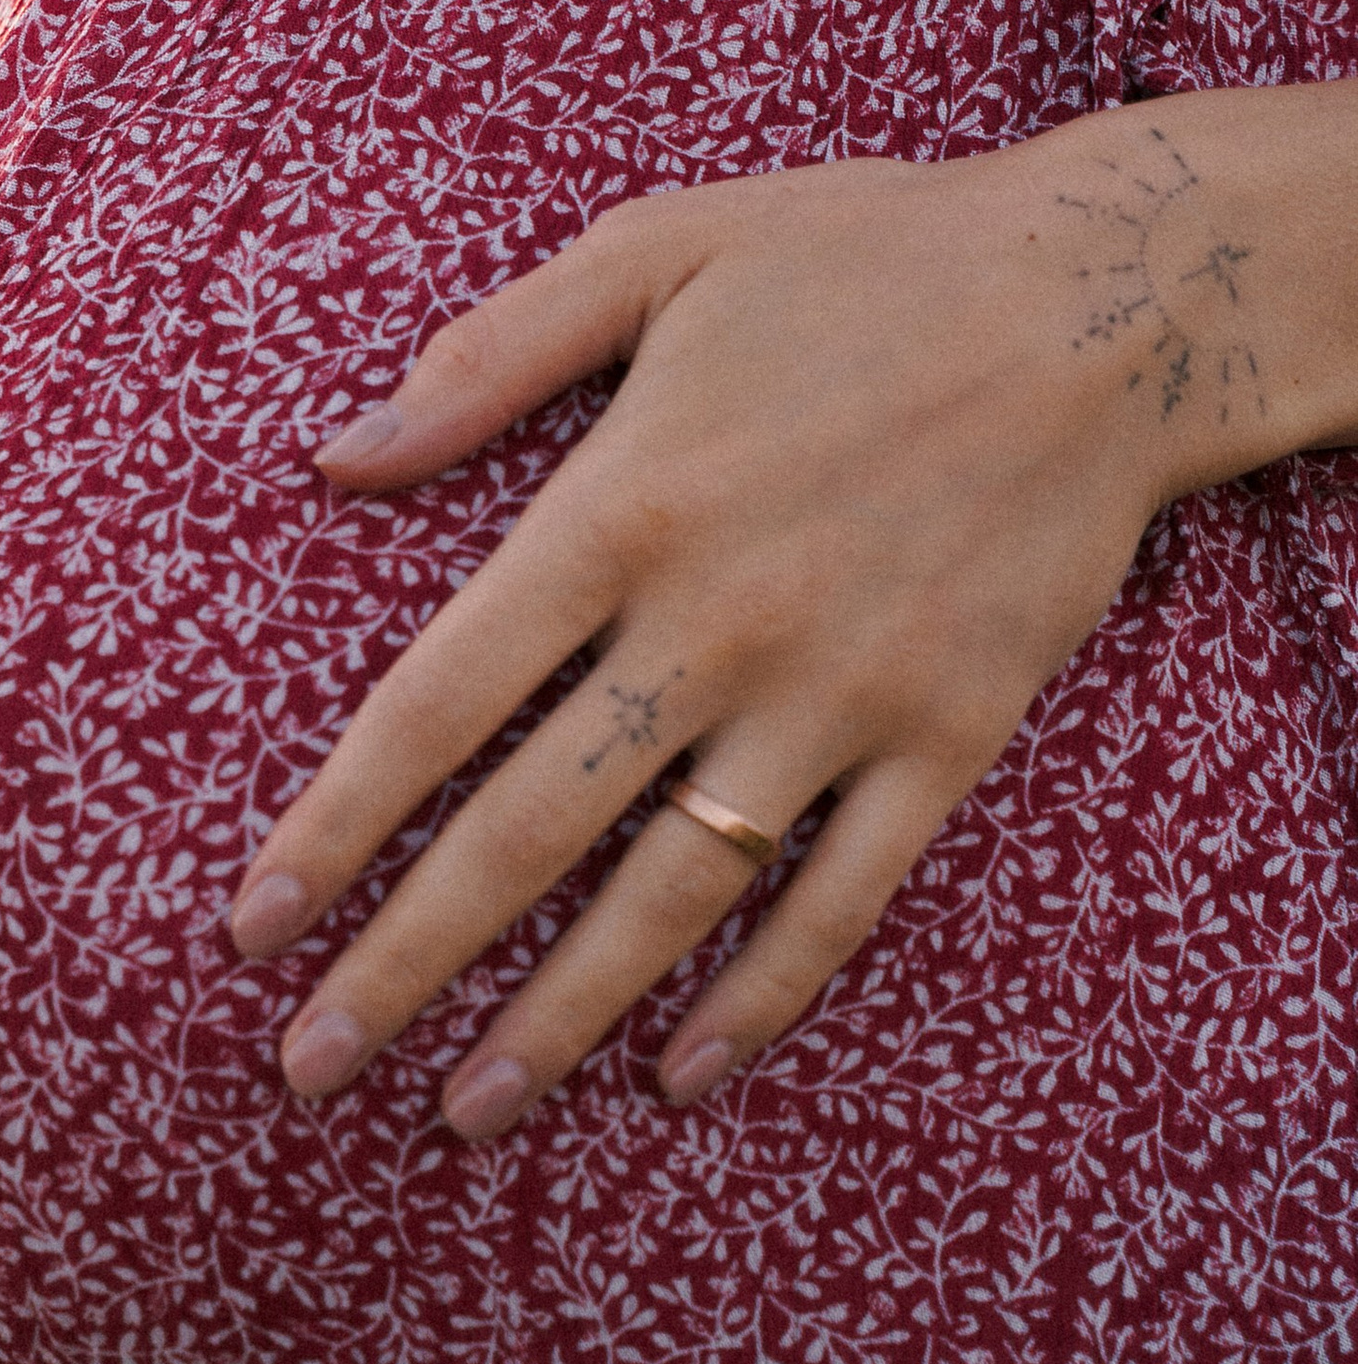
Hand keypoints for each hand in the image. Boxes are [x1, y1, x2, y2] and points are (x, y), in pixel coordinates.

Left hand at [229, 91, 1357, 1134]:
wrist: (1110, 297)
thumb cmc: (862, 257)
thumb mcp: (652, 251)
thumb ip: (486, 359)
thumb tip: (336, 454)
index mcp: (616, 510)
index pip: (433, 706)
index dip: (333, 827)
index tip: (253, 926)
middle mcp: (712, 627)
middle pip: (523, 836)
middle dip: (403, 966)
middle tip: (308, 1069)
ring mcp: (835, 697)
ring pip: (667, 897)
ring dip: (557, 1020)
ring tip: (464, 1112)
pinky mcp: (945, 739)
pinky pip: (838, 902)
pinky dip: (760, 1000)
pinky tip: (681, 1076)